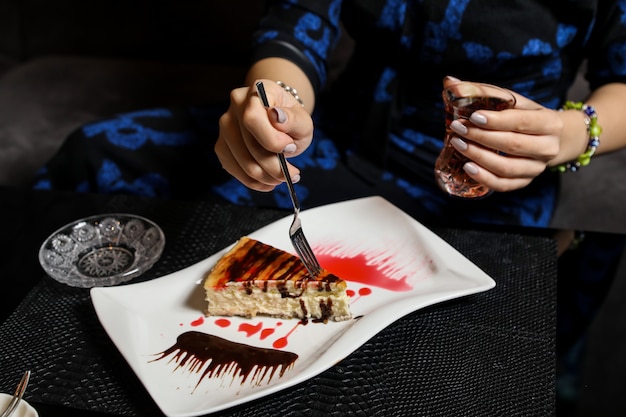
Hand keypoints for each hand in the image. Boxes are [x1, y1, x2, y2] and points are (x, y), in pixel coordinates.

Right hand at [215, 79, 313, 190]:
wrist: (280, 123)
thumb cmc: (291, 121)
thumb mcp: (302, 120)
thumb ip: (294, 119)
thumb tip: (277, 117)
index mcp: (257, 91)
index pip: (252, 118)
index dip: (271, 140)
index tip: (289, 147)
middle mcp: (236, 105)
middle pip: (248, 145)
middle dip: (274, 166)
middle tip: (292, 173)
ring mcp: (225, 126)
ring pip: (242, 162)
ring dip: (266, 177)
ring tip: (283, 177)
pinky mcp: (222, 146)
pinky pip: (235, 170)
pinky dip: (255, 182)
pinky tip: (269, 181)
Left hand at [443, 77, 563, 191]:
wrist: (552, 138)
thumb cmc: (525, 116)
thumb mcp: (513, 101)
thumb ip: (483, 91)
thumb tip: (449, 82)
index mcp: (549, 122)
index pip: (521, 122)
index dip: (496, 120)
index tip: (473, 116)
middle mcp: (547, 147)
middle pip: (512, 145)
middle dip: (481, 137)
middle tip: (457, 129)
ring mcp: (537, 168)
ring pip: (507, 168)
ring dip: (479, 157)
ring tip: (458, 145)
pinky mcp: (526, 181)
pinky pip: (504, 185)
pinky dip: (485, 178)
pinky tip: (468, 167)